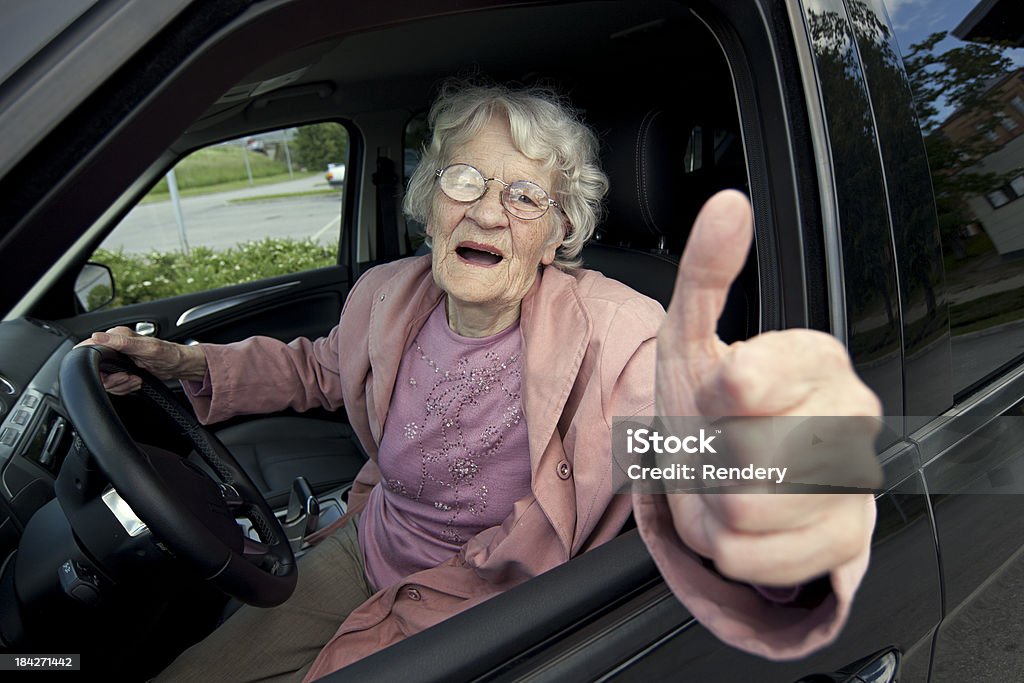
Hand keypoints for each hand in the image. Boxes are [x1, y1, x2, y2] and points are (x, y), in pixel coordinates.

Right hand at [75, 326, 207, 393]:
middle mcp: (113, 346)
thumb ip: (121, 342)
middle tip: (129, 378)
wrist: (179, 365)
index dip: (96, 367)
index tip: (112, 373)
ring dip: (120, 385)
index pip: (89, 350)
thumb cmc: (167, 353)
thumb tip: (96, 336)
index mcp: (115, 336)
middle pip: (96, 370)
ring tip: (135, 380)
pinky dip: (124, 387)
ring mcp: (116, 359)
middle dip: (113, 380)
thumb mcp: (145, 348)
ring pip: (104, 380)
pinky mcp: (121, 369)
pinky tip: (135, 382)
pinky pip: (113, 384)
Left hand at [655, 190, 881, 586]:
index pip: (748, 384)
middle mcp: (850, 417)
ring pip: (746, 512)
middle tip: (718, 445)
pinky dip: (728, 545)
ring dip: (712, 502)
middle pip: (745, 458)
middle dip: (708, 458)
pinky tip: (746, 517)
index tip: (716, 394)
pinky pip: (753, 559)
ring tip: (727, 479)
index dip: (714, 398)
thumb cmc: (713, 402)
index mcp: (817, 358)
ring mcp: (853, 483)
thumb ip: (706, 273)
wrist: (735, 471)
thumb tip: (728, 205)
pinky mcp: (841, 541)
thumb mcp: (692, 335)